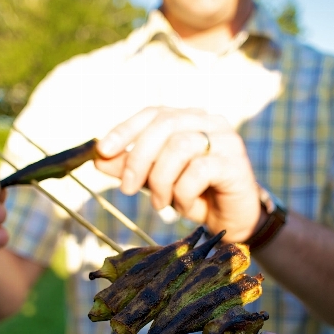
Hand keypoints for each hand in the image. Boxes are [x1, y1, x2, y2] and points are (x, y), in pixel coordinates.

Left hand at [95, 107, 260, 241]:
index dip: (125, 129)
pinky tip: (184, 204)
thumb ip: (131, 166)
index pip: (154, 113)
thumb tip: (98, 158)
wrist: (231, 220)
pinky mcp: (235, 163)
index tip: (103, 151)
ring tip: (160, 203)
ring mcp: (226, 140)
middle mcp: (209, 121)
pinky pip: (198, 171)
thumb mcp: (157, 179)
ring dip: (161, 180)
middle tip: (127, 188)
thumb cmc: (195, 194)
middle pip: (164, 126)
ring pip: (179, 147)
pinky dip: (183, 192)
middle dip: (138, 158)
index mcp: (189, 118)